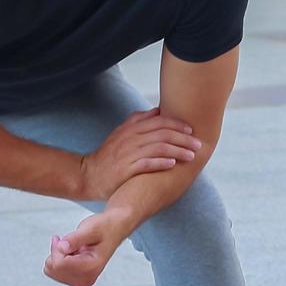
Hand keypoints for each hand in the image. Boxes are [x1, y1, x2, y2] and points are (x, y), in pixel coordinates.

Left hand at [44, 211, 124, 285]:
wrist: (112, 231)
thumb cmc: (103, 228)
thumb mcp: (91, 229)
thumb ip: (76, 238)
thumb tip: (61, 247)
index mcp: (92, 268)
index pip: (59, 263)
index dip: (57, 248)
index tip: (62, 238)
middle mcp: (87, 279)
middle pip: (54, 268)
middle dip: (56, 252)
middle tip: (68, 241)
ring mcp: (82, 282)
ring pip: (51, 271)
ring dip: (58, 256)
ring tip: (73, 248)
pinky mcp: (77, 281)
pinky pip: (53, 272)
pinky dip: (58, 260)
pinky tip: (71, 254)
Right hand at [78, 108, 199, 200]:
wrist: (87, 175)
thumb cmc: (108, 155)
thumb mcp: (121, 134)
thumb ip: (137, 121)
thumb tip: (157, 110)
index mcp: (131, 129)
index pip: (159, 121)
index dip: (177, 124)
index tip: (191, 130)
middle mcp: (130, 139)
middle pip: (162, 133)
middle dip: (183, 138)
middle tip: (198, 144)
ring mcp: (127, 154)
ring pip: (158, 147)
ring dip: (178, 151)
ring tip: (191, 156)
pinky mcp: (125, 169)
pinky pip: (146, 163)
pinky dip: (161, 162)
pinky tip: (173, 164)